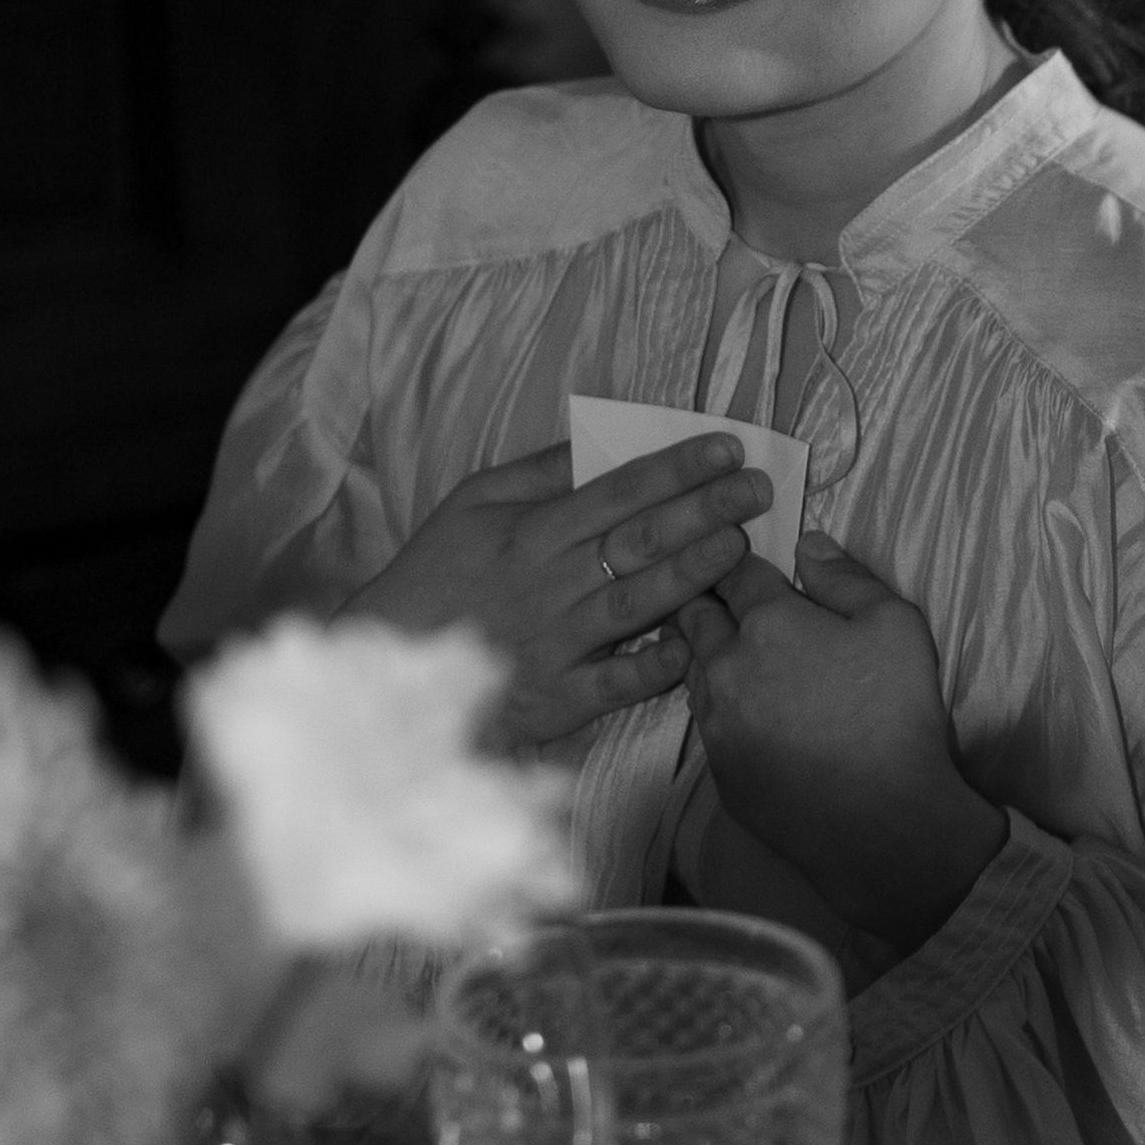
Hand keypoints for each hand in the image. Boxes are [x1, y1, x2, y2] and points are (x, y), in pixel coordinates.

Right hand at [340, 435, 771, 745]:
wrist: (387, 663)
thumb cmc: (432, 575)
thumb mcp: (470, 505)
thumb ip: (536, 474)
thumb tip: (596, 444)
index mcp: (530, 532)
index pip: (617, 490)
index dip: (676, 467)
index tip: (726, 447)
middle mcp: (550, 583)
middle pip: (640, 540)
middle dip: (705, 509)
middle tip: (758, 490)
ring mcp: (557, 643)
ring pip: (639, 602)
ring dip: (695, 573)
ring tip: (742, 547)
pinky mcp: (557, 699)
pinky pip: (619, 683)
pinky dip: (658, 665)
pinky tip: (698, 643)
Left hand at [678, 532, 1006, 946]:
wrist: (884, 824)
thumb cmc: (897, 714)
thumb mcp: (895, 625)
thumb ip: (846, 577)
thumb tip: (807, 544)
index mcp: (767, 622)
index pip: (734, 572)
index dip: (739, 559)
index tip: (742, 557)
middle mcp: (725, 666)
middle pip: (693, 615)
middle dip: (704, 598)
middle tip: (721, 595)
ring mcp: (715, 722)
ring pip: (690, 669)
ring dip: (704, 651)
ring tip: (725, 648)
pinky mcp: (718, 769)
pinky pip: (704, 721)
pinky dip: (717, 705)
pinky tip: (742, 710)